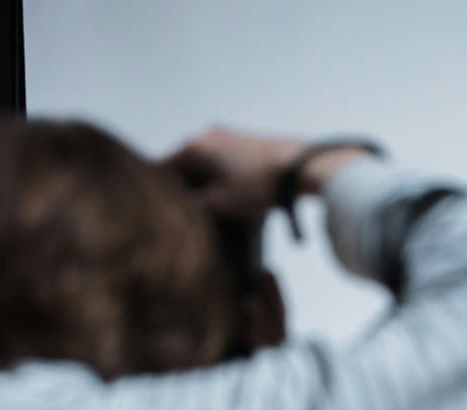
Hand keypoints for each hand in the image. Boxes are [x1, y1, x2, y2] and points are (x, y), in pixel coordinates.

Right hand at [161, 127, 365, 215]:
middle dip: (187, 191)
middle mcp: (208, 136)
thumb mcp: (219, 204)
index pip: (163, 170)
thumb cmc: (261, 184)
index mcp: (193, 147)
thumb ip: (193, 206)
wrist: (303, 167)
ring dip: (209, 186)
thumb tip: (182, 210)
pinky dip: (226, 180)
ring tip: (217, 210)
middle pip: (185, 167)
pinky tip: (236, 198)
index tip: (167, 212)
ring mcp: (230, 137)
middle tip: (193, 215)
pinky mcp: (250, 143)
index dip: (164, 195)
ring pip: (207, 166)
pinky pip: (226, 164)